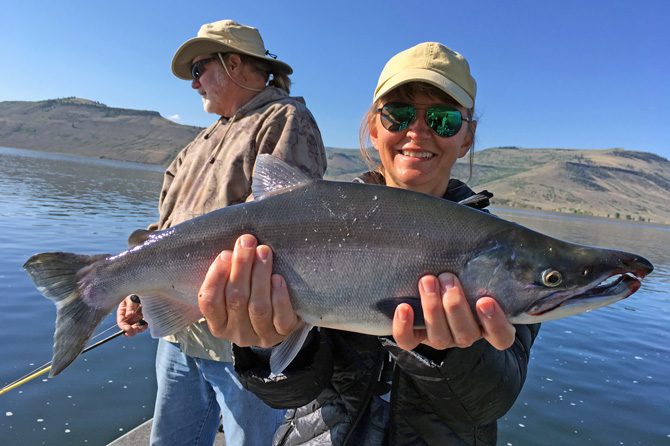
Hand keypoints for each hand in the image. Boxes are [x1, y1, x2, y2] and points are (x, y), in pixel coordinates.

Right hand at [117, 295, 147, 336]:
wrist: (146, 292)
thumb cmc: (135, 294)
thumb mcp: (131, 299)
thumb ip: (130, 307)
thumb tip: (128, 315)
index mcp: (122, 313)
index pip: (121, 323)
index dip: (124, 328)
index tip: (129, 329)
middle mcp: (128, 318)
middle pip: (127, 329)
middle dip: (131, 331)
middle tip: (136, 329)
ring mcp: (135, 319)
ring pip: (135, 329)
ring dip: (138, 330)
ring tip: (143, 326)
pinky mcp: (142, 319)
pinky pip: (142, 326)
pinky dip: (144, 327)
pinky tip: (146, 324)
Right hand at [198, 234, 299, 347]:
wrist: (282, 318)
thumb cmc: (252, 296)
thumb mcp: (234, 289)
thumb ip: (228, 274)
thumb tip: (233, 247)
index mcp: (218, 323)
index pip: (209, 302)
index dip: (216, 277)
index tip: (225, 254)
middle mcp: (237, 333)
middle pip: (236, 299)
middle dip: (241, 266)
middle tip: (248, 242)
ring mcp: (261, 336)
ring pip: (258, 307)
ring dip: (260, 275)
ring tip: (264, 251)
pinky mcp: (283, 334)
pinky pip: (281, 319)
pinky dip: (279, 297)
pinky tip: (278, 278)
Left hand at [392, 273, 515, 350]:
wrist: (434, 288)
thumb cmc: (463, 278)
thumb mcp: (475, 276)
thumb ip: (480, 271)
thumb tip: (483, 244)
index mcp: (487, 325)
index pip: (501, 336)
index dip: (495, 323)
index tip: (485, 301)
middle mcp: (466, 334)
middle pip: (466, 333)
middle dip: (455, 304)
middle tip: (448, 277)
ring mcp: (441, 338)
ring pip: (439, 336)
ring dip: (432, 307)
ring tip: (428, 280)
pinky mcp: (417, 337)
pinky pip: (408, 341)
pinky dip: (403, 326)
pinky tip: (403, 307)